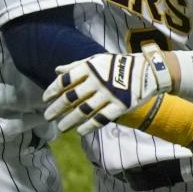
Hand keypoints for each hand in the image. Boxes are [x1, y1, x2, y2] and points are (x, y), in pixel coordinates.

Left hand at [43, 44, 172, 134]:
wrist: (148, 70)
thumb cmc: (117, 64)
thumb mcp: (96, 60)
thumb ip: (76, 66)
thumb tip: (57, 70)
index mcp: (90, 67)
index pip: (65, 80)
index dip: (53, 90)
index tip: (45, 99)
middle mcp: (97, 81)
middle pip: (71, 98)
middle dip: (57, 108)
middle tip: (47, 116)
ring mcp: (109, 94)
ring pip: (83, 111)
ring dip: (70, 120)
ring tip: (60, 128)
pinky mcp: (120, 106)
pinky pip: (100, 119)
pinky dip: (88, 126)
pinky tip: (79, 131)